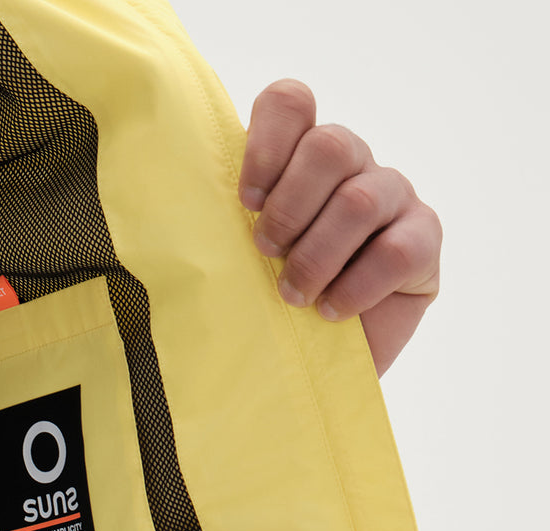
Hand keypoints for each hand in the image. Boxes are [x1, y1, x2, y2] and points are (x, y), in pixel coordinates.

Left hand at [237, 79, 441, 376]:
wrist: (312, 368)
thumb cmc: (267, 308)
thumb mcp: (234, 262)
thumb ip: (219, 224)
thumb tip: (167, 217)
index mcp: (300, 156)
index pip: (291, 102)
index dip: (266, 145)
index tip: (245, 204)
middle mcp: (352, 165)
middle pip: (330, 145)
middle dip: (289, 208)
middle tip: (266, 253)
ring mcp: (393, 196)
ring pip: (359, 200)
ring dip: (316, 256)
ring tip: (293, 296)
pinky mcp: (424, 240)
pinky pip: (396, 251)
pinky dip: (355, 287)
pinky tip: (331, 310)